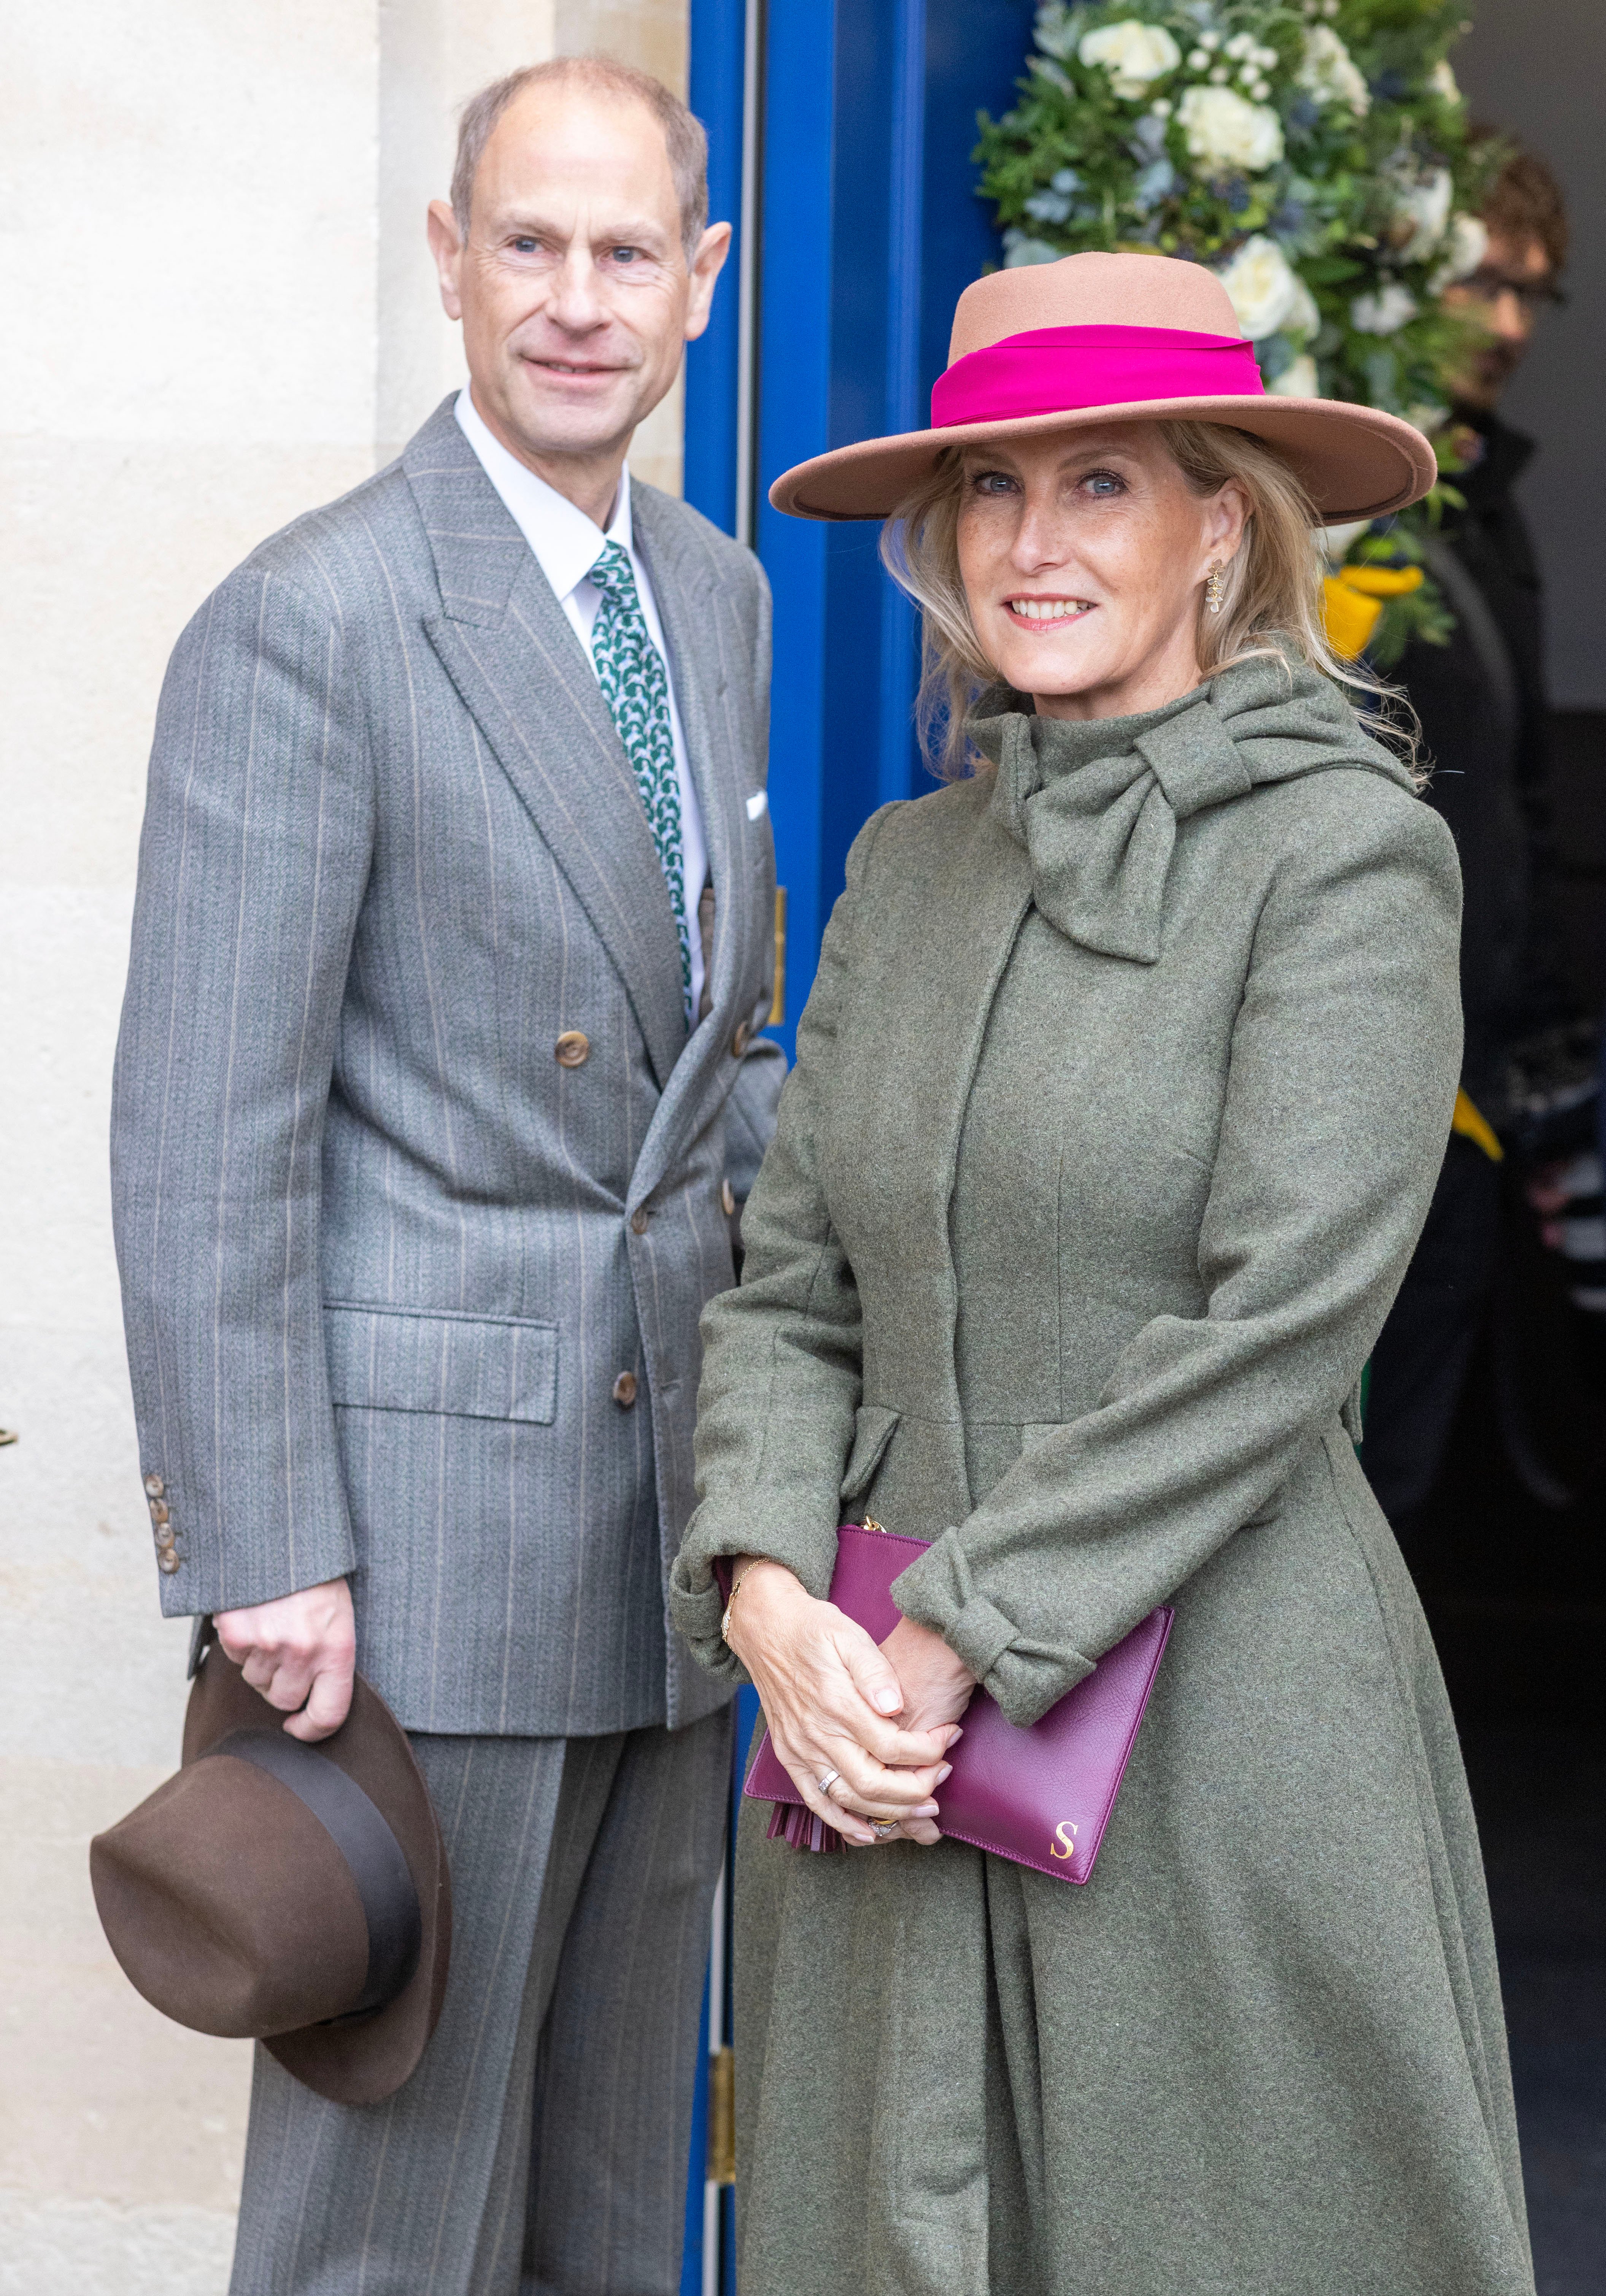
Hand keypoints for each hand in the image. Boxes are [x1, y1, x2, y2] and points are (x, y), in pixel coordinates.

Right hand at [213, 1577, 356, 1741]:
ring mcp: (269, 1643)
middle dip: (281, 1683)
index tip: (298, 1726)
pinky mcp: (238, 1633)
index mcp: (338, 1648)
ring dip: (261, 1661)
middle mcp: (305, 1651)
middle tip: (286, 1649)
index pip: (329, 1714)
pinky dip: (241, 1641)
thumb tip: (310, 1706)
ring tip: (273, 1623)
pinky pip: (236, 1657)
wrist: (285, 1536)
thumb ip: (328, 1658)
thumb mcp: (338, 1616)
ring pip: (256, 1681)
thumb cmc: (317, 1578)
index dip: (311, 1730)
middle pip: (283, 1700)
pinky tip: (254, 1614)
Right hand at [724, 1559, 961, 1847]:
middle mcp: (816, 1732)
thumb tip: (896, 1706)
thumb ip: (874, 1671)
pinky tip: (869, 1833)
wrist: (766, 1629)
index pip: (891, 1745)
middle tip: (942, 1778)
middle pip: (872, 1782)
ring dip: (888, 1812)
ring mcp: (800, 1749)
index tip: (950, 1738)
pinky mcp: (790, 1756)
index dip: (927, 1750)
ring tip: (923, 1808)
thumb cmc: (814, 1629)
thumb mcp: (849, 1634)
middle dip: (915, 1790)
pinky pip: (815, 1801)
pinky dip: (842, 1823)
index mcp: (836, 1702)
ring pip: (847, 1799)